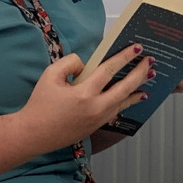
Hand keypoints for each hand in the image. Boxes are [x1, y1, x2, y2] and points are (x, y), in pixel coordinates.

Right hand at [17, 43, 152, 153]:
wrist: (33, 134)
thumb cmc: (40, 104)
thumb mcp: (51, 74)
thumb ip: (71, 62)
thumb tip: (87, 63)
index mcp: (84, 93)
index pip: (110, 70)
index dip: (125, 57)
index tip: (137, 48)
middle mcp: (95, 107)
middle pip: (125, 87)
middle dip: (139, 72)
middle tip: (150, 61)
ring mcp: (97, 119)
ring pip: (124, 101)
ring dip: (138, 87)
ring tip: (150, 77)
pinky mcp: (96, 126)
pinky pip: (117, 111)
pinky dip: (128, 102)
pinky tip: (135, 96)